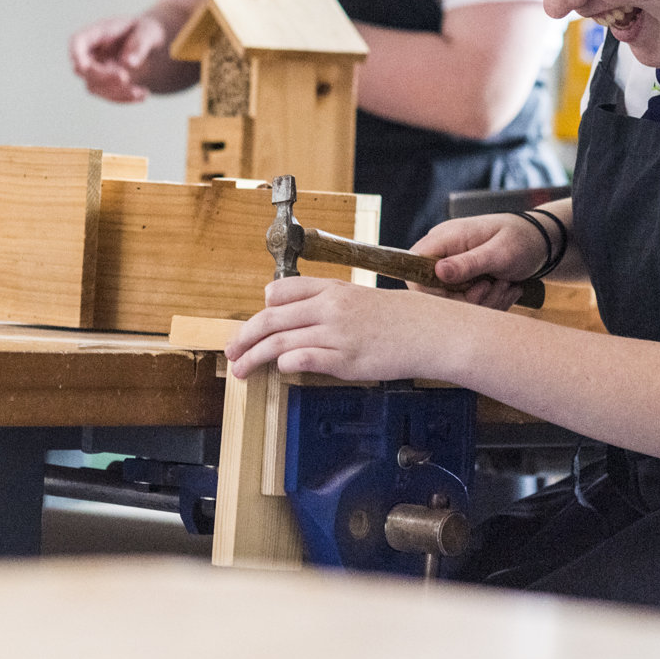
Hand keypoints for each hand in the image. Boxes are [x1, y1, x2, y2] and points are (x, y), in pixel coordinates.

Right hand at [68, 14, 166, 102]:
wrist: (152, 45)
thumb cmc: (147, 31)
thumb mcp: (149, 31)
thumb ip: (140, 44)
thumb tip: (128, 63)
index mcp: (99, 32)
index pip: (78, 41)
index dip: (76, 54)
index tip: (84, 66)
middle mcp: (93, 52)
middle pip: (83, 69)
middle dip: (102, 76)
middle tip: (125, 77)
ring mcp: (96, 70)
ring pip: (94, 87)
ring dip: (117, 92)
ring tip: (142, 91)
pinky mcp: (105, 85)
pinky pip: (108, 96)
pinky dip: (125, 98)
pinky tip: (143, 94)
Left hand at [226, 277, 471, 380]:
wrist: (429, 331)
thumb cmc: (397, 318)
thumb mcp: (359, 298)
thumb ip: (327, 303)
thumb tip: (295, 314)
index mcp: (332, 289)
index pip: (281, 291)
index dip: (261, 309)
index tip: (252, 324)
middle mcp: (330, 308)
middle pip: (271, 318)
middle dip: (244, 336)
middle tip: (230, 350)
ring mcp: (336, 334)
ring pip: (281, 341)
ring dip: (255, 356)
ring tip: (241, 369)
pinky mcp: (345, 359)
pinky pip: (304, 359)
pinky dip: (286, 362)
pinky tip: (279, 369)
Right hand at [409, 213, 551, 310]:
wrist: (541, 241)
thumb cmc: (521, 239)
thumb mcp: (499, 253)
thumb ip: (468, 263)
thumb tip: (437, 272)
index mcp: (445, 238)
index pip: (414, 268)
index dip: (433, 289)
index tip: (466, 292)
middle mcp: (444, 253)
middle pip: (434, 292)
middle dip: (468, 299)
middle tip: (493, 287)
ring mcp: (454, 267)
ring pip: (454, 302)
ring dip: (485, 301)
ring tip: (506, 284)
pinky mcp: (465, 280)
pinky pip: (468, 303)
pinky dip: (490, 302)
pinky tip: (507, 288)